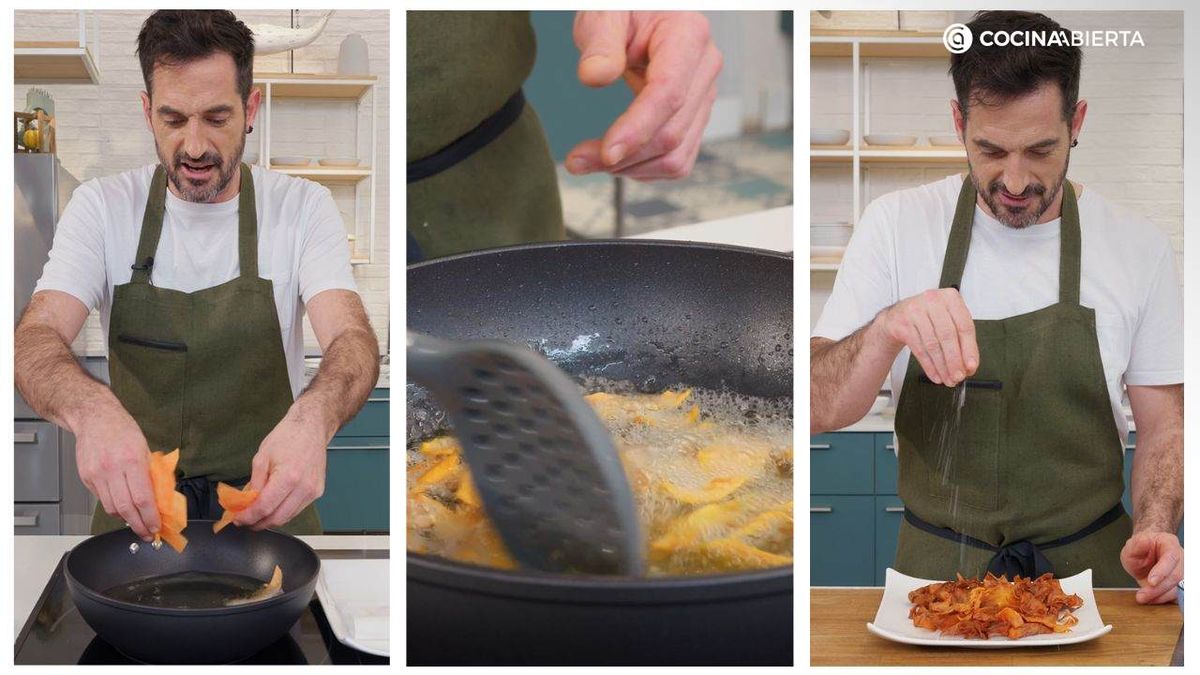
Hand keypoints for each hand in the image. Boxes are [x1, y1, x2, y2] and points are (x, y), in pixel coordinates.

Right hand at [74, 404, 159, 540]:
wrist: (94, 417)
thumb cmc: (122, 429)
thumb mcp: (144, 448)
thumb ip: (151, 473)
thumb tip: (159, 498)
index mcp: (132, 461)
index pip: (143, 498)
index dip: (150, 517)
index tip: (156, 526)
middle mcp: (112, 469)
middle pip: (125, 508)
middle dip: (138, 525)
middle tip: (146, 533)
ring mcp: (96, 474)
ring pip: (111, 507)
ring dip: (125, 519)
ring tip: (136, 523)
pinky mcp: (85, 478)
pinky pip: (101, 499)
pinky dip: (113, 506)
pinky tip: (122, 507)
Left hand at [233, 408, 328, 530]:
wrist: (311, 427)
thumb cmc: (287, 437)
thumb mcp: (261, 457)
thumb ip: (254, 484)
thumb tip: (247, 503)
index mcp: (288, 477)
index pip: (264, 507)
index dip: (248, 517)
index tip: (237, 519)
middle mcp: (304, 488)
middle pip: (277, 518)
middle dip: (258, 523)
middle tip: (245, 521)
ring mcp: (313, 491)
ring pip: (288, 517)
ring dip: (270, 520)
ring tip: (257, 514)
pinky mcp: (317, 492)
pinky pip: (296, 509)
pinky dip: (282, 511)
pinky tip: (274, 505)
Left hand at [567, 11, 721, 180]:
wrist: (644, 14)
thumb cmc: (624, 9)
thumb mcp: (605, 13)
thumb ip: (600, 42)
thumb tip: (594, 76)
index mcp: (688, 35)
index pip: (668, 94)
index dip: (638, 129)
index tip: (605, 153)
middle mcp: (705, 68)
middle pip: (672, 132)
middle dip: (624, 156)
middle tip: (577, 160)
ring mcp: (704, 96)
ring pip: (676, 155)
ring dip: (631, 169)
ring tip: (588, 161)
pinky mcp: (695, 117)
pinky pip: (678, 159)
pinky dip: (644, 168)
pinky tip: (615, 161)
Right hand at [877, 288, 978, 386]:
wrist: (898, 315)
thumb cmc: (929, 318)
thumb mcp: (948, 321)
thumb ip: (961, 341)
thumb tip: (969, 366)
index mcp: (951, 298)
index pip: (964, 326)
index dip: (969, 349)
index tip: (971, 366)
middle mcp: (933, 300)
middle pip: (948, 335)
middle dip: (954, 360)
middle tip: (958, 376)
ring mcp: (915, 311)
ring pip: (932, 344)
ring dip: (941, 366)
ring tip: (947, 378)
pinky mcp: (902, 323)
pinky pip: (918, 349)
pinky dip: (928, 365)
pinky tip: (935, 374)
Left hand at [1121, 531, 1182, 603]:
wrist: (1144, 556)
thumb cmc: (1140, 548)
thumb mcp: (1133, 545)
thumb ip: (1138, 543)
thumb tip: (1142, 542)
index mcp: (1169, 543)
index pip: (1171, 557)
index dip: (1162, 571)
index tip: (1151, 582)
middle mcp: (1180, 557)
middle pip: (1176, 576)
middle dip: (1159, 588)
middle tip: (1142, 595)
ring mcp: (1182, 571)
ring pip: (1179, 588)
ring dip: (1161, 596)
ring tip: (1144, 598)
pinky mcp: (1180, 583)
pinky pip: (1177, 595)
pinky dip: (1164, 599)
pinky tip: (1151, 600)